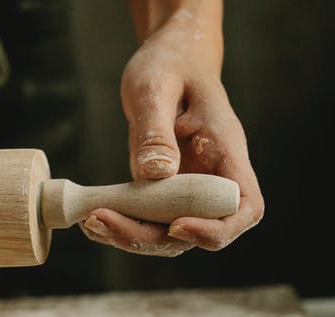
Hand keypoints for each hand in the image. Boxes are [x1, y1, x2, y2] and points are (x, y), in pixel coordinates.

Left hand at [81, 3, 263, 256]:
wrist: (168, 60)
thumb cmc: (169, 65)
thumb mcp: (155, 88)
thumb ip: (156, 131)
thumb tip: (155, 175)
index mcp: (226, 151)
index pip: (244, 207)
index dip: (216, 229)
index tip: (176, 225)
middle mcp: (211, 176)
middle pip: (198, 232)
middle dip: (150, 238)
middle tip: (100, 220)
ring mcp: (186, 186)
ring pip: (168, 233)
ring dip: (129, 236)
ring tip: (90, 221)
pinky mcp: (161, 188)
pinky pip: (147, 219)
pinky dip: (120, 224)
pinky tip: (91, 216)